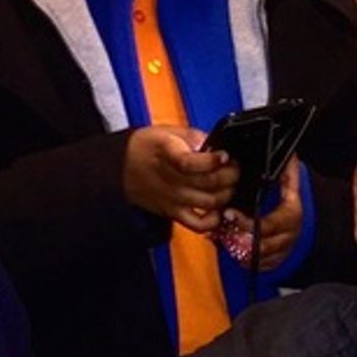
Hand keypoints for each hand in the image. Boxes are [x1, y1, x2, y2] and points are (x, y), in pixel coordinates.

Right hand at [123, 126, 239, 231]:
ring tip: (229, 184)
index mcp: (169, 154)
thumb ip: (196, 138)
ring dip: (227, 194)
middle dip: (230, 175)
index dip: (214, 160)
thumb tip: (218, 146)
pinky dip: (213, 221)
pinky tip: (218, 209)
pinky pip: (199, 225)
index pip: (192, 163)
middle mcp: (172, 179)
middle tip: (234, 168)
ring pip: (211, 203)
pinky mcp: (174, 213)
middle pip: (210, 183)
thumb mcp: (170, 131)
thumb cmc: (148, 146)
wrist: (122, 165)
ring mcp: (174, 199)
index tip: (224, 155)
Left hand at [218, 157, 303, 271]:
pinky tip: (234, 252)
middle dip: (240, 238)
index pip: (268, 223)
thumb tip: (288, 153)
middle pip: (263, 244)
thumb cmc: (293, 202)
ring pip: (261, 257)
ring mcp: (284, 250)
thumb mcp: (292, 185)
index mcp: (291, 215)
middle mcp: (289, 235)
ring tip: (224, 240)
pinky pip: (262, 265)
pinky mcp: (279, 260)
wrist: (310, 224)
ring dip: (241, 251)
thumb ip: (289, 171)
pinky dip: (247, 260)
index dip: (247, 222)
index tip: (229, 213)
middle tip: (222, 230)